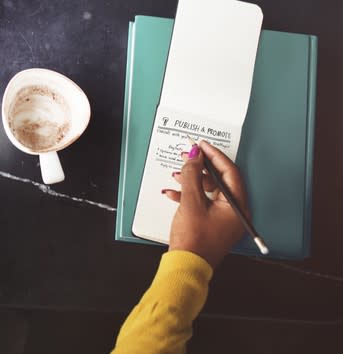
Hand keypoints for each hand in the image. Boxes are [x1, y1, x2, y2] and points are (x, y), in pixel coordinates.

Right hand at [163, 140, 247, 268]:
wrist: (186, 266)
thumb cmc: (194, 239)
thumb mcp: (191, 202)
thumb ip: (192, 175)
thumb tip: (194, 156)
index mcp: (237, 206)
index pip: (230, 172)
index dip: (214, 156)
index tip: (201, 145)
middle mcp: (235, 212)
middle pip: (219, 180)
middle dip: (200, 168)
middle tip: (188, 156)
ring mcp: (224, 219)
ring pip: (209, 191)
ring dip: (192, 181)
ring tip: (177, 175)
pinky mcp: (212, 224)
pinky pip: (202, 203)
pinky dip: (188, 196)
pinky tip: (174, 194)